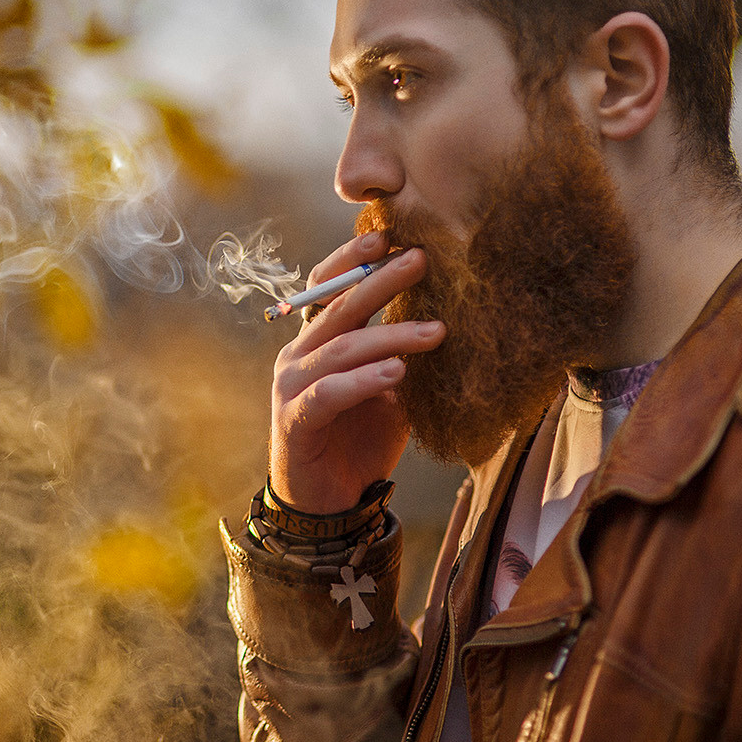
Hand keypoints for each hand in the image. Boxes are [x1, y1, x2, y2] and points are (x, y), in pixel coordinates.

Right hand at [269, 231, 443, 513]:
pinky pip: (330, 393)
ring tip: (435, 332)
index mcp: (316, 342)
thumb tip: (449, 320)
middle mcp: (298, 356)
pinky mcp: (296, 420)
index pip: (326, 288)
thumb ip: (402, 356)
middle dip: (380, 282)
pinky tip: (396, 374)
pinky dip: (363, 381)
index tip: (387, 237)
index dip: (351, 261)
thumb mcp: (388, 391)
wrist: (326, 504)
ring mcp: (292, 386)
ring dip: (390, 337)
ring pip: (342, 349)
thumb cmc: (357, 441)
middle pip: (338, 308)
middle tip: (421, 260)